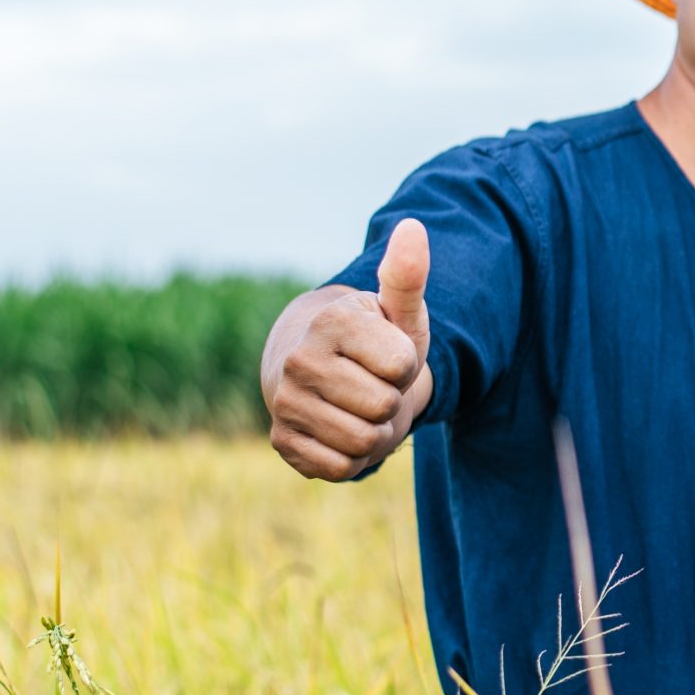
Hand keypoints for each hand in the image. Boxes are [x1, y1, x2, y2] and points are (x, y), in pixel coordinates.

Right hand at [265, 218, 434, 479]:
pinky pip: (340, 468)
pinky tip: (341, 431)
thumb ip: (408, 277)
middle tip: (373, 384)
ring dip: (376, 432)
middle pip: (384, 406)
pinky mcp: (282, 442)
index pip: (402, 366)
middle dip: (391, 402)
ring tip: (360, 408)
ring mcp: (285, 402)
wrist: (324, 372)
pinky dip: (352, 458)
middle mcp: (299, 360)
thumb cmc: (373, 340)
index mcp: (331, 322)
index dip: (406, 367)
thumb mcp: (398, 312)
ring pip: (364, 442)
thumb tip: (413, 227)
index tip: (387, 356)